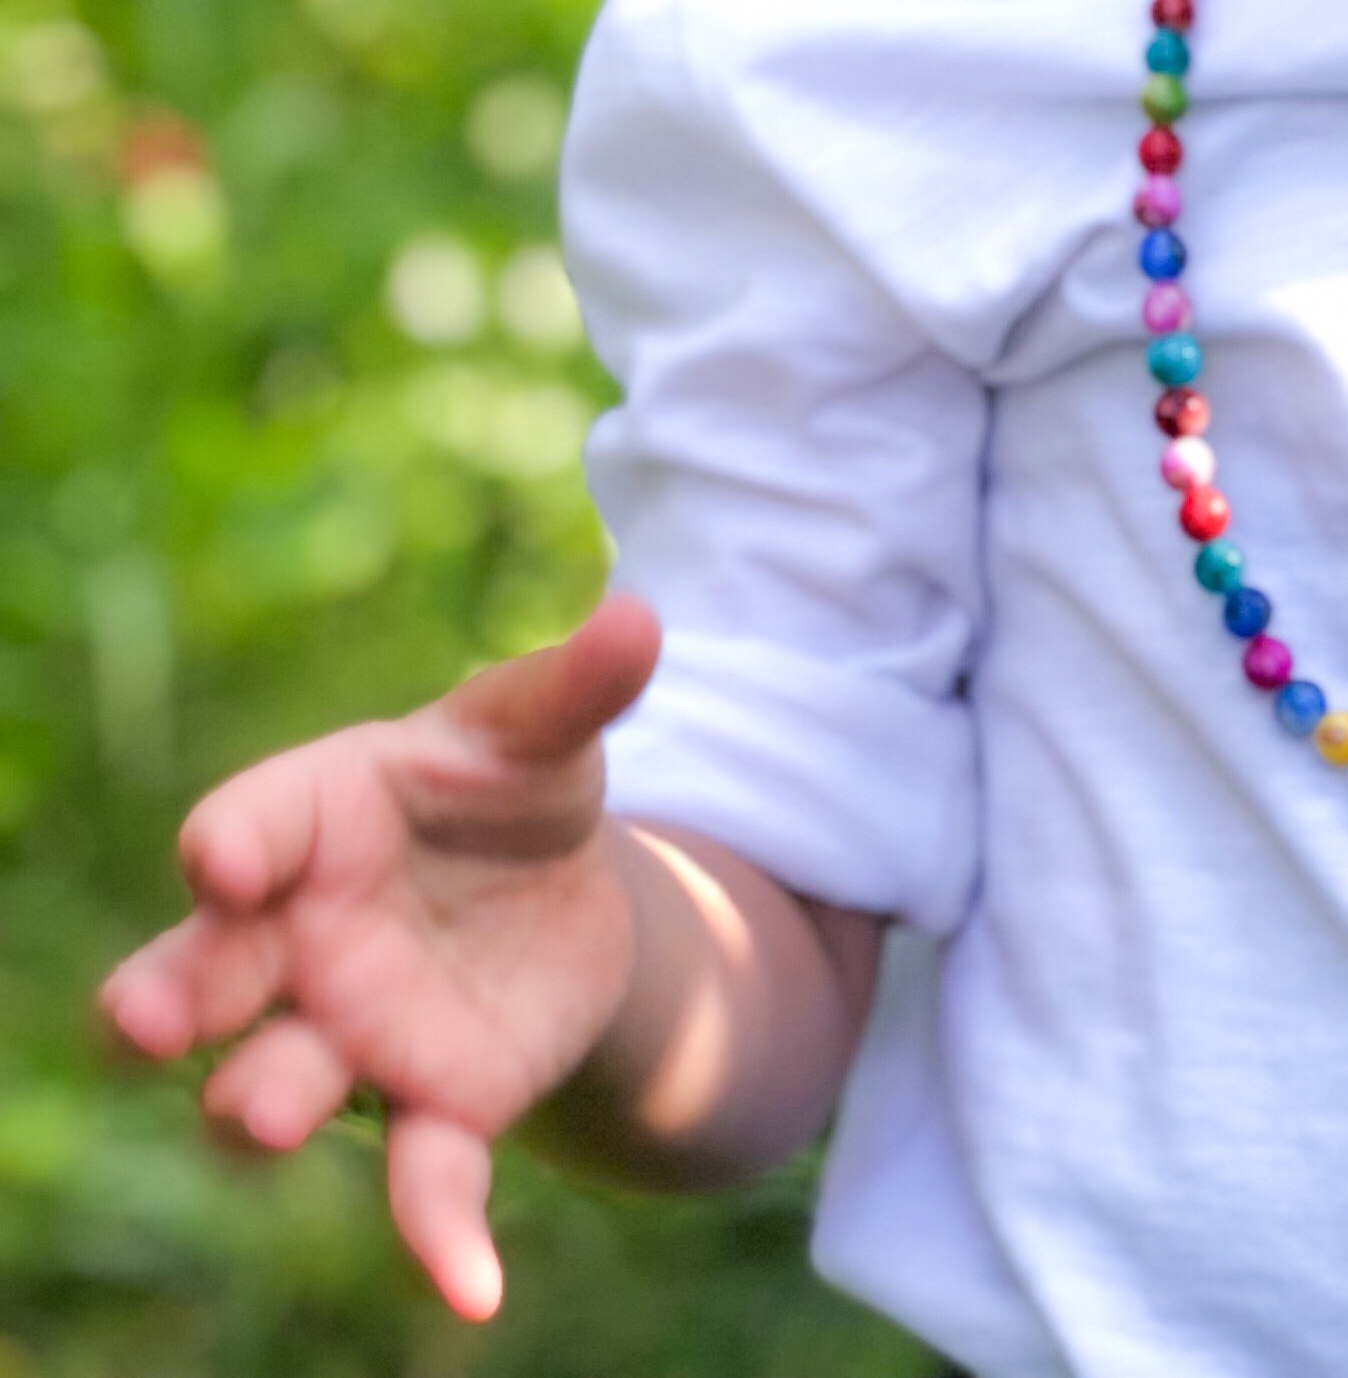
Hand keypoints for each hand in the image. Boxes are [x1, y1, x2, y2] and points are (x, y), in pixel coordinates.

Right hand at [99, 592, 659, 1321]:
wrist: (555, 893)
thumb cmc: (509, 788)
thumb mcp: (544, 732)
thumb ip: (580, 686)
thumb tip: (644, 618)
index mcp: (321, 817)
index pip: (252, 823)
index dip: (233, 840)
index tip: (220, 857)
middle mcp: (305, 937)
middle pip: (213, 970)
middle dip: (175, 993)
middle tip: (145, 1019)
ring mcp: (356, 1031)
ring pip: (281, 1081)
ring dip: (258, 1103)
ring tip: (261, 1116)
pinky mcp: (437, 1106)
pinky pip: (423, 1179)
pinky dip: (440, 1236)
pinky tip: (475, 1288)